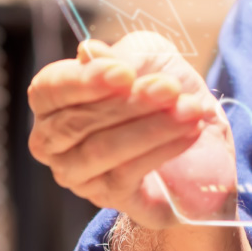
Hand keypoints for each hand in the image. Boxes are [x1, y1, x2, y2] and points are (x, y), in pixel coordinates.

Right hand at [28, 32, 237, 228]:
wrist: (202, 130)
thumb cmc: (164, 89)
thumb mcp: (152, 58)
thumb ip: (124, 55)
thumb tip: (89, 52)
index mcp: (54, 101)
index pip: (49, 90)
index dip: (83, 81)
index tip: (124, 73)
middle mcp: (54, 142)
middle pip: (76, 123)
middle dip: (128, 103)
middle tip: (170, 88)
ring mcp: (77, 175)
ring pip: (101, 150)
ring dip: (151, 126)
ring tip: (190, 109)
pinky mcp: (110, 198)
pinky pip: (127, 174)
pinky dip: (162, 148)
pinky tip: (190, 131)